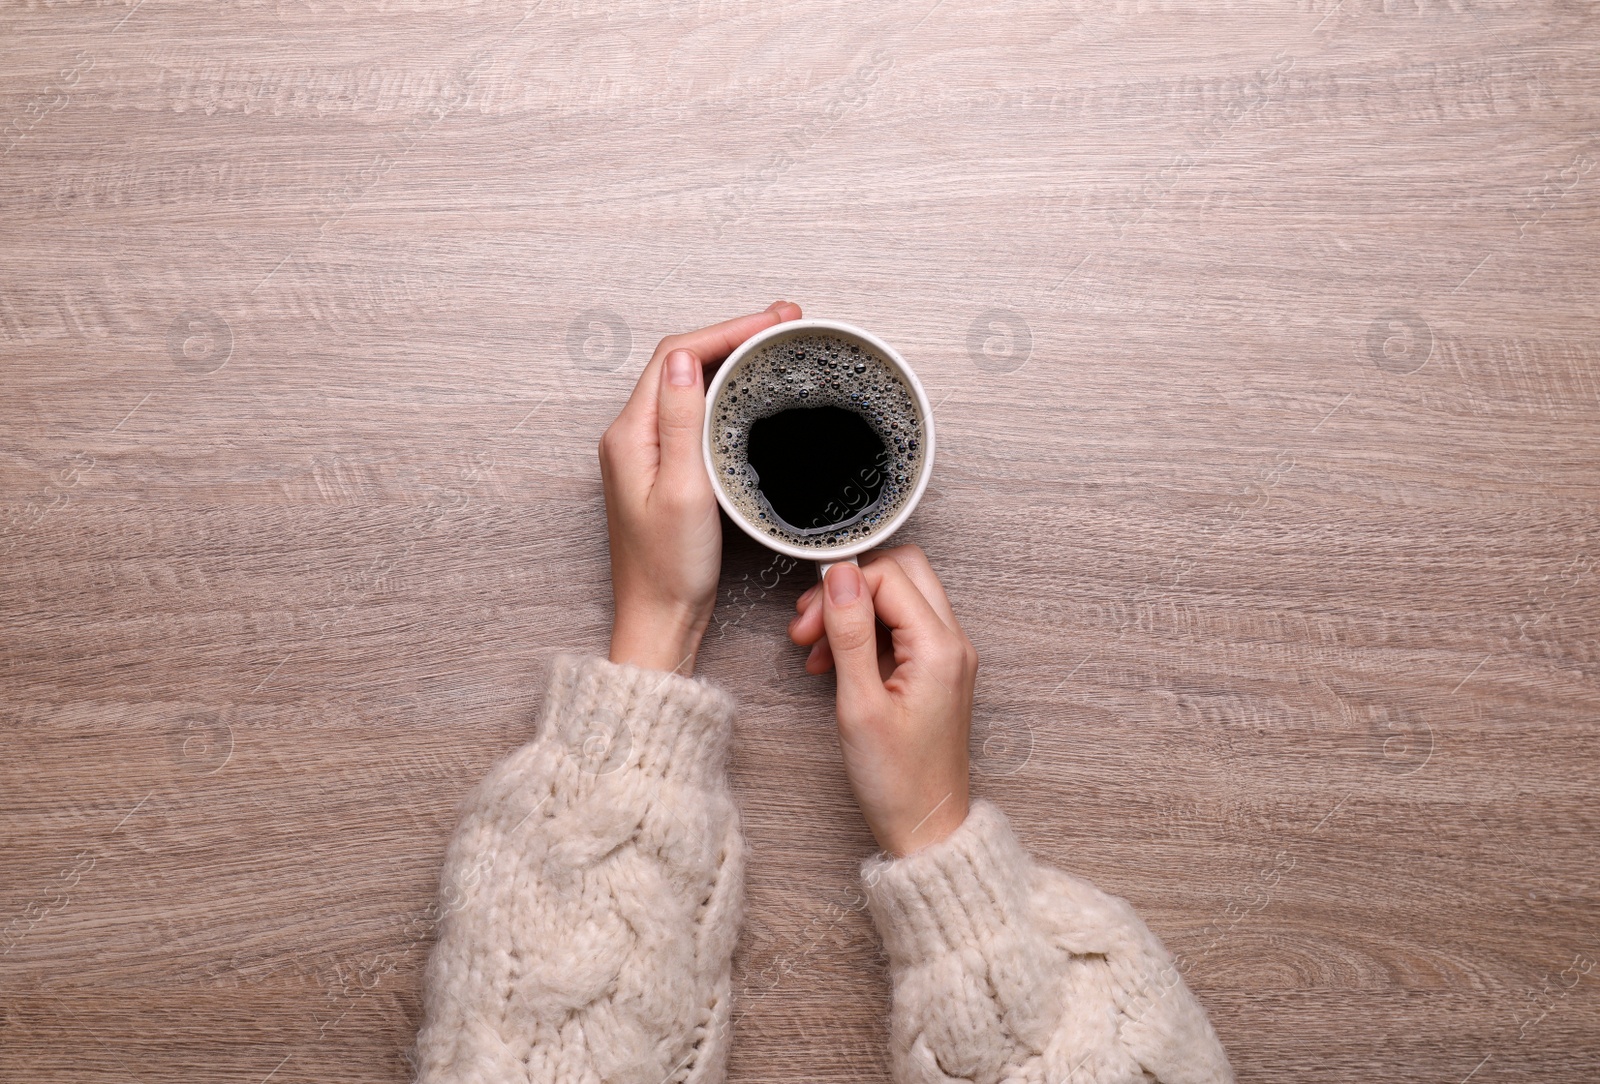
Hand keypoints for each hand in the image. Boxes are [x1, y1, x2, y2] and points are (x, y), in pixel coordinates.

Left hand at [601, 301, 803, 675]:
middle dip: (734, 334)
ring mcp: (647, 452)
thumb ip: (681, 420)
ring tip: (775, 341)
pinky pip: (694, 412)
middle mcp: (632, 437)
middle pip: (683, 362)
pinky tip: (751, 390)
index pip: (677, 356)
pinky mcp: (663, 470)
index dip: (727, 329)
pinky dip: (726, 391)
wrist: (659, 620)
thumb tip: (684, 357)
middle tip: (786, 320)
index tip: (773, 320)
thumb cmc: (670, 569)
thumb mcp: (682, 490)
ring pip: (690, 384)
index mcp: (631, 435)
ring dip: (732, 358)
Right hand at [788, 545, 976, 855]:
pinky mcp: (936, 670)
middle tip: (809, 622)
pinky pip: (900, 628)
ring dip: (852, 611)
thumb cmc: (897, 781)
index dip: (840, 590)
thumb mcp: (860, 704)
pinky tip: (832, 662)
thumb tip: (840, 575)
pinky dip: (864, 633)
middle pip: (901, 573)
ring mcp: (947, 656)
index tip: (807, 620)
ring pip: (898, 598)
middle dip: (849, 589)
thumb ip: (850, 633)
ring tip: (812, 646)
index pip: (888, 576)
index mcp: (940, 648)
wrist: (925, 828)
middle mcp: (952, 643)